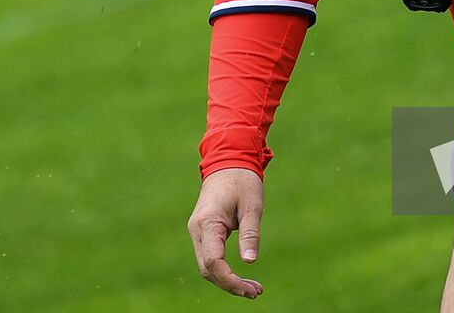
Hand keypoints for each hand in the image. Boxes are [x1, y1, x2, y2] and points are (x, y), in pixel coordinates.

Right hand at [187, 167, 265, 298]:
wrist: (228, 161)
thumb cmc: (242, 181)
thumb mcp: (252, 205)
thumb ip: (250, 233)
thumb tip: (250, 261)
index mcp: (208, 222)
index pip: (213, 261)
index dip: (230, 280)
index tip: (250, 289)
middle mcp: (197, 229)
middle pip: (207, 269)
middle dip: (230, 284)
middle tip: (256, 292)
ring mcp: (197, 231)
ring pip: (207, 266)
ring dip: (227, 280)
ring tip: (252, 288)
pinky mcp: (203, 232)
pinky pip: (209, 257)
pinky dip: (223, 270)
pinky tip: (241, 276)